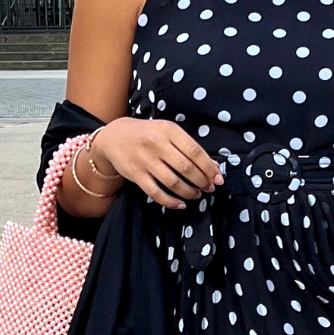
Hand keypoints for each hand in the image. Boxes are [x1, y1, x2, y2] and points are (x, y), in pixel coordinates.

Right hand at [91, 118, 223, 209]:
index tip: (218, 178)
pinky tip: (181, 204)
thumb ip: (187, 146)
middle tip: (209, 188)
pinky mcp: (136, 175)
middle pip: (186, 168)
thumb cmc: (147, 134)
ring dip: (189, 192)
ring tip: (196, 194)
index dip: (209, 168)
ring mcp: (145, 160)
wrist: (115, 137)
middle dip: (202, 181)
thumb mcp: (167, 131)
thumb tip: (211, 165)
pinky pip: (156, 193)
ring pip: (173, 182)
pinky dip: (171, 201)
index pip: (194, 151)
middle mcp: (157, 144)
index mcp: (169, 130)